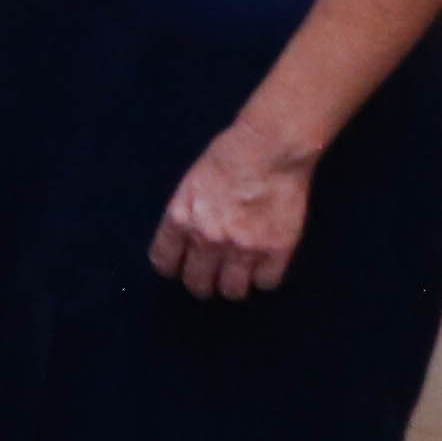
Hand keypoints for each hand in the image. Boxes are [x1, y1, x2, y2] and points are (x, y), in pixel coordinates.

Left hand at [151, 119, 315, 297]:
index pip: (164, 262)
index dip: (173, 268)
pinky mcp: (277, 251)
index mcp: (181, 219)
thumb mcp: (190, 184)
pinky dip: (264, 277)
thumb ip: (186, 216)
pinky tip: (264, 264)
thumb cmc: (227, 157)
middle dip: (203, 283)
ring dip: (234, 285)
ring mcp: (244, 248)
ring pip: (233, 291)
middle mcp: (208, 239)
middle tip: (212, 276)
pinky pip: (266, 283)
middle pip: (198, 285)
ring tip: (239, 273)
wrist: (269, 149)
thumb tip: (186, 244)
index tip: (181, 266)